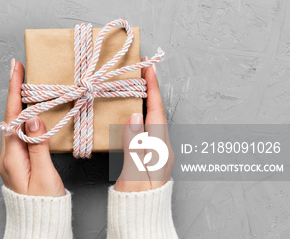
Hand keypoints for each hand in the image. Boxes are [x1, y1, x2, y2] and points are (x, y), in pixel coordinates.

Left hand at [0, 59, 64, 196]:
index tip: (15, 68)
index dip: (14, 90)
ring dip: (21, 103)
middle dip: (16, 91)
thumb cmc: (43, 205)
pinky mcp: (18, 162)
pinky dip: (26, 117)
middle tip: (21, 68)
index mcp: (11, 156)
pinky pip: (20, 133)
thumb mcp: (44, 175)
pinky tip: (33, 111)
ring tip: (27, 83)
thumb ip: (38, 146)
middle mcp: (7, 155)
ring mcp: (11, 159)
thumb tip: (32, 118)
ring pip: (16, 123)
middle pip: (11, 115)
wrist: (37, 226)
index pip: (12, 115)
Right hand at [114, 58, 174, 191]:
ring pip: (149, 119)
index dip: (151, 89)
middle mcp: (160, 149)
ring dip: (143, 100)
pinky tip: (129, 112)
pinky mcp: (146, 158)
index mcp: (159, 150)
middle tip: (140, 69)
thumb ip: (134, 145)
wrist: (141, 220)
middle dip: (148, 89)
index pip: (155, 112)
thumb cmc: (138, 201)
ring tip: (134, 84)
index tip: (148, 68)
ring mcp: (154, 154)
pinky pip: (143, 129)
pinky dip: (138, 114)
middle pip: (155, 112)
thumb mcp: (134, 173)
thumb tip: (133, 118)